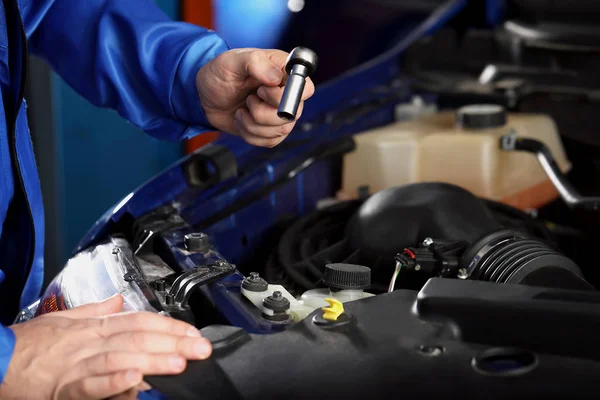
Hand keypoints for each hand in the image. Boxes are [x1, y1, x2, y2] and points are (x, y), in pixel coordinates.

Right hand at [0, 295, 211, 399]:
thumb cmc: (31, 342)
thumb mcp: (66, 319)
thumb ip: (96, 310)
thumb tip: (119, 301)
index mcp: (94, 325)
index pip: (140, 320)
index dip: (169, 326)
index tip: (193, 334)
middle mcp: (90, 340)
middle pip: (138, 337)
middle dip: (172, 342)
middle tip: (200, 349)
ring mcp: (77, 362)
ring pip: (120, 356)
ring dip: (151, 359)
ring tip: (178, 362)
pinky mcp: (63, 386)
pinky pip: (90, 383)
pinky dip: (113, 380)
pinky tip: (134, 378)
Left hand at [197, 48, 314, 147]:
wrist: (206, 96)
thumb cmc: (220, 73)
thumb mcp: (231, 61)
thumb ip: (254, 63)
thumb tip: (276, 78)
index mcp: (284, 71)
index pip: (306, 88)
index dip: (287, 95)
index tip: (263, 91)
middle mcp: (287, 93)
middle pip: (293, 114)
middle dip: (263, 112)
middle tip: (248, 100)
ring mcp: (281, 113)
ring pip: (281, 130)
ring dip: (253, 124)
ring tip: (242, 110)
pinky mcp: (271, 130)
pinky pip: (270, 141)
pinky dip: (250, 135)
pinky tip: (243, 121)